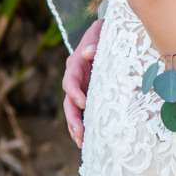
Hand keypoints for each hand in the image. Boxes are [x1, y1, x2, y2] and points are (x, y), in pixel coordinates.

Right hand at [62, 18, 101, 145]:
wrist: (107, 36)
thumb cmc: (105, 33)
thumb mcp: (100, 32)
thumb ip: (94, 41)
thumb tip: (87, 52)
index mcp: (75, 65)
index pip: (70, 81)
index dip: (75, 93)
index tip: (83, 103)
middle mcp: (74, 79)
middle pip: (68, 102)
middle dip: (73, 118)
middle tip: (80, 133)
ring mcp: (80, 89)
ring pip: (73, 111)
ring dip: (76, 127)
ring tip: (82, 142)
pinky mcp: (88, 95)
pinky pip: (82, 113)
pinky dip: (83, 126)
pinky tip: (88, 141)